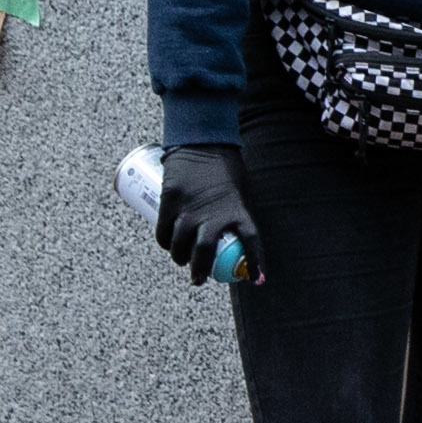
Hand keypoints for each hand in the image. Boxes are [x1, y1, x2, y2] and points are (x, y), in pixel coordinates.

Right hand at [157, 143, 266, 286]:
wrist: (203, 142)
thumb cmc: (226, 169)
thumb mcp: (240, 191)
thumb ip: (235, 215)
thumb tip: (234, 241)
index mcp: (239, 208)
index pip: (251, 240)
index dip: (256, 262)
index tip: (258, 280)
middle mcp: (213, 211)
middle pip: (205, 250)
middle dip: (201, 270)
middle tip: (199, 280)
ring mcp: (189, 207)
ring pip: (180, 244)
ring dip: (180, 258)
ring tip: (182, 262)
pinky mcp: (170, 200)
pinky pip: (163, 231)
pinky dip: (164, 242)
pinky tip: (168, 245)